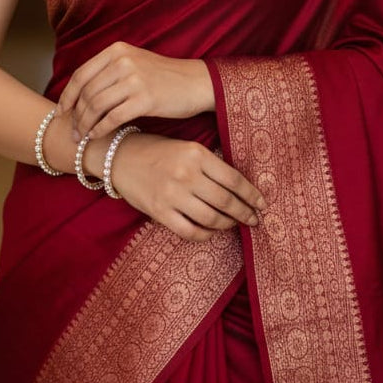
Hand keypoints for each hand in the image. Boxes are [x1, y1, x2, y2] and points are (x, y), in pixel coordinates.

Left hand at [58, 41, 213, 140]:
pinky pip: (113, 117)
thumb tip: (79, 94)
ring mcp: (134, 79)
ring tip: (82, 137)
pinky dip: (100, 129)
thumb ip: (108, 72)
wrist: (195, 83)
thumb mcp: (134, 63)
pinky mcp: (145, 98)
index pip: (81, 75)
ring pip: (96, 105)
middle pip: (87, 92)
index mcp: (116, 50)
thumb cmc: (163, 77)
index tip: (60, 112)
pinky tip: (97, 136)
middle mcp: (123, 61)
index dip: (67, 96)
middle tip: (72, 131)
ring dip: (85, 124)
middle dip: (75, 115)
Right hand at [110, 133, 265, 242]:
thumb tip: (240, 187)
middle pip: (226, 201)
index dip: (252, 195)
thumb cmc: (158, 150)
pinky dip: (205, 235)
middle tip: (254, 220)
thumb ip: (211, 164)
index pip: (234, 179)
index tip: (262, 204)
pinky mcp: (160, 212)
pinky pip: (190, 231)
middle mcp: (186, 174)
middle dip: (245, 213)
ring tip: (234, 224)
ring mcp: (172, 194)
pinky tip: (211, 232)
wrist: (120, 157)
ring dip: (227, 224)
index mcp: (197, 154)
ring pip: (211, 218)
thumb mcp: (187, 148)